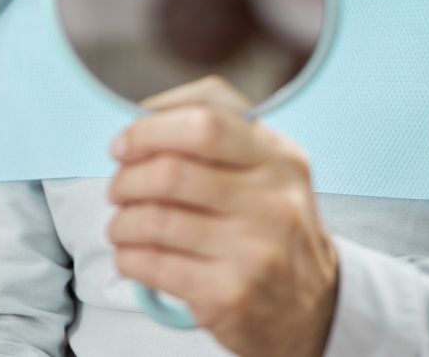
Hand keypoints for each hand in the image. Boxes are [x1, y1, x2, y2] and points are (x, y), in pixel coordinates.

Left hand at [107, 76, 338, 356]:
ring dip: (122, 222)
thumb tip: (142, 120)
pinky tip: (131, 255)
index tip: (124, 144)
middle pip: (171, 171)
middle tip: (118, 189)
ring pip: (154, 220)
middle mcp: (274, 201)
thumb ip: (217, 136)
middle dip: (127, 178)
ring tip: (122, 226)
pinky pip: (153, 265)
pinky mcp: (230, 293)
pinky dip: (127, 257)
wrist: (310, 307)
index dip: (150, 128)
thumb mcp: (266, 170)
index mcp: (279, 158)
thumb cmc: (270, 228)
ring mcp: (255, 250)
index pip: (207, 120)